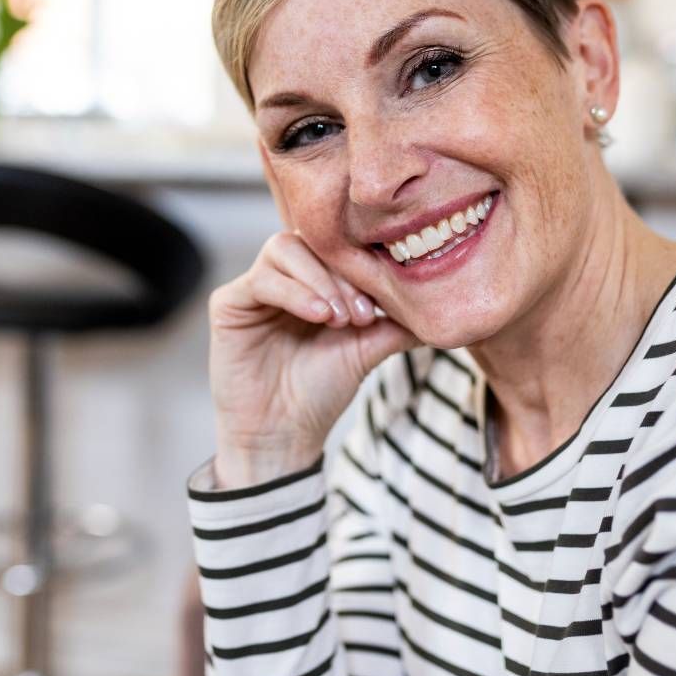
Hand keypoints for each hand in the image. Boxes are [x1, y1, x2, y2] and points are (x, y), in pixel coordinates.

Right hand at [207, 231, 418, 487]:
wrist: (284, 436)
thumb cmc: (320, 392)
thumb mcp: (367, 350)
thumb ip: (397, 323)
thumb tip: (446, 307)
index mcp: (313, 280)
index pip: (337, 245)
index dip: (361, 265)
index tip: (382, 304)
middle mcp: (283, 277)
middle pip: (312, 239)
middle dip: (342, 274)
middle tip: (362, 313)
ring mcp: (255, 287)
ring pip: (285, 248)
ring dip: (319, 280)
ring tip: (339, 318)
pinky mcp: (229, 303)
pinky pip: (261, 279)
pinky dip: (294, 292)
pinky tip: (318, 316)